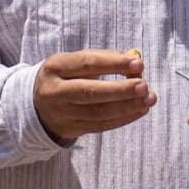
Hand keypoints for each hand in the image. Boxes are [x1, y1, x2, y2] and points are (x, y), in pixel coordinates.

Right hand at [33, 49, 153, 144]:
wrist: (39, 105)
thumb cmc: (67, 77)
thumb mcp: (75, 62)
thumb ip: (104, 59)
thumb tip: (135, 62)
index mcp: (55, 67)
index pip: (86, 63)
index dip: (113, 63)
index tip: (138, 63)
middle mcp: (54, 91)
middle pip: (89, 91)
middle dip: (120, 89)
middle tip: (144, 86)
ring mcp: (62, 113)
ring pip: (98, 112)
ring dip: (127, 106)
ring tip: (148, 99)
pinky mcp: (71, 129)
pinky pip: (101, 125)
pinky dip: (123, 118)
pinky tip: (140, 110)